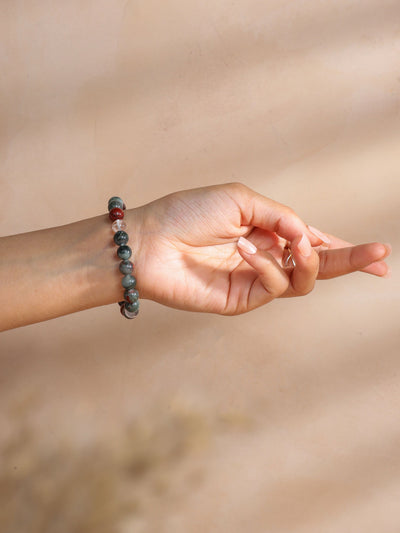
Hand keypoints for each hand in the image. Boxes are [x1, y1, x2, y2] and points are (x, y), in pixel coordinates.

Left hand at [130, 182, 390, 314]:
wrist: (150, 241)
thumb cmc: (187, 212)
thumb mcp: (241, 199)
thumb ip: (281, 216)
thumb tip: (308, 235)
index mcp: (266, 230)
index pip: (314, 242)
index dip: (346, 249)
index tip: (380, 256)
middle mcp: (265, 257)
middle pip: (318, 265)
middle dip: (350, 261)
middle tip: (379, 257)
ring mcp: (254, 281)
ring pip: (303, 280)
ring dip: (302, 258)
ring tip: (285, 241)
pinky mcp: (241, 299)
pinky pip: (273, 286)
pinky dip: (266, 265)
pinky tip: (244, 248)